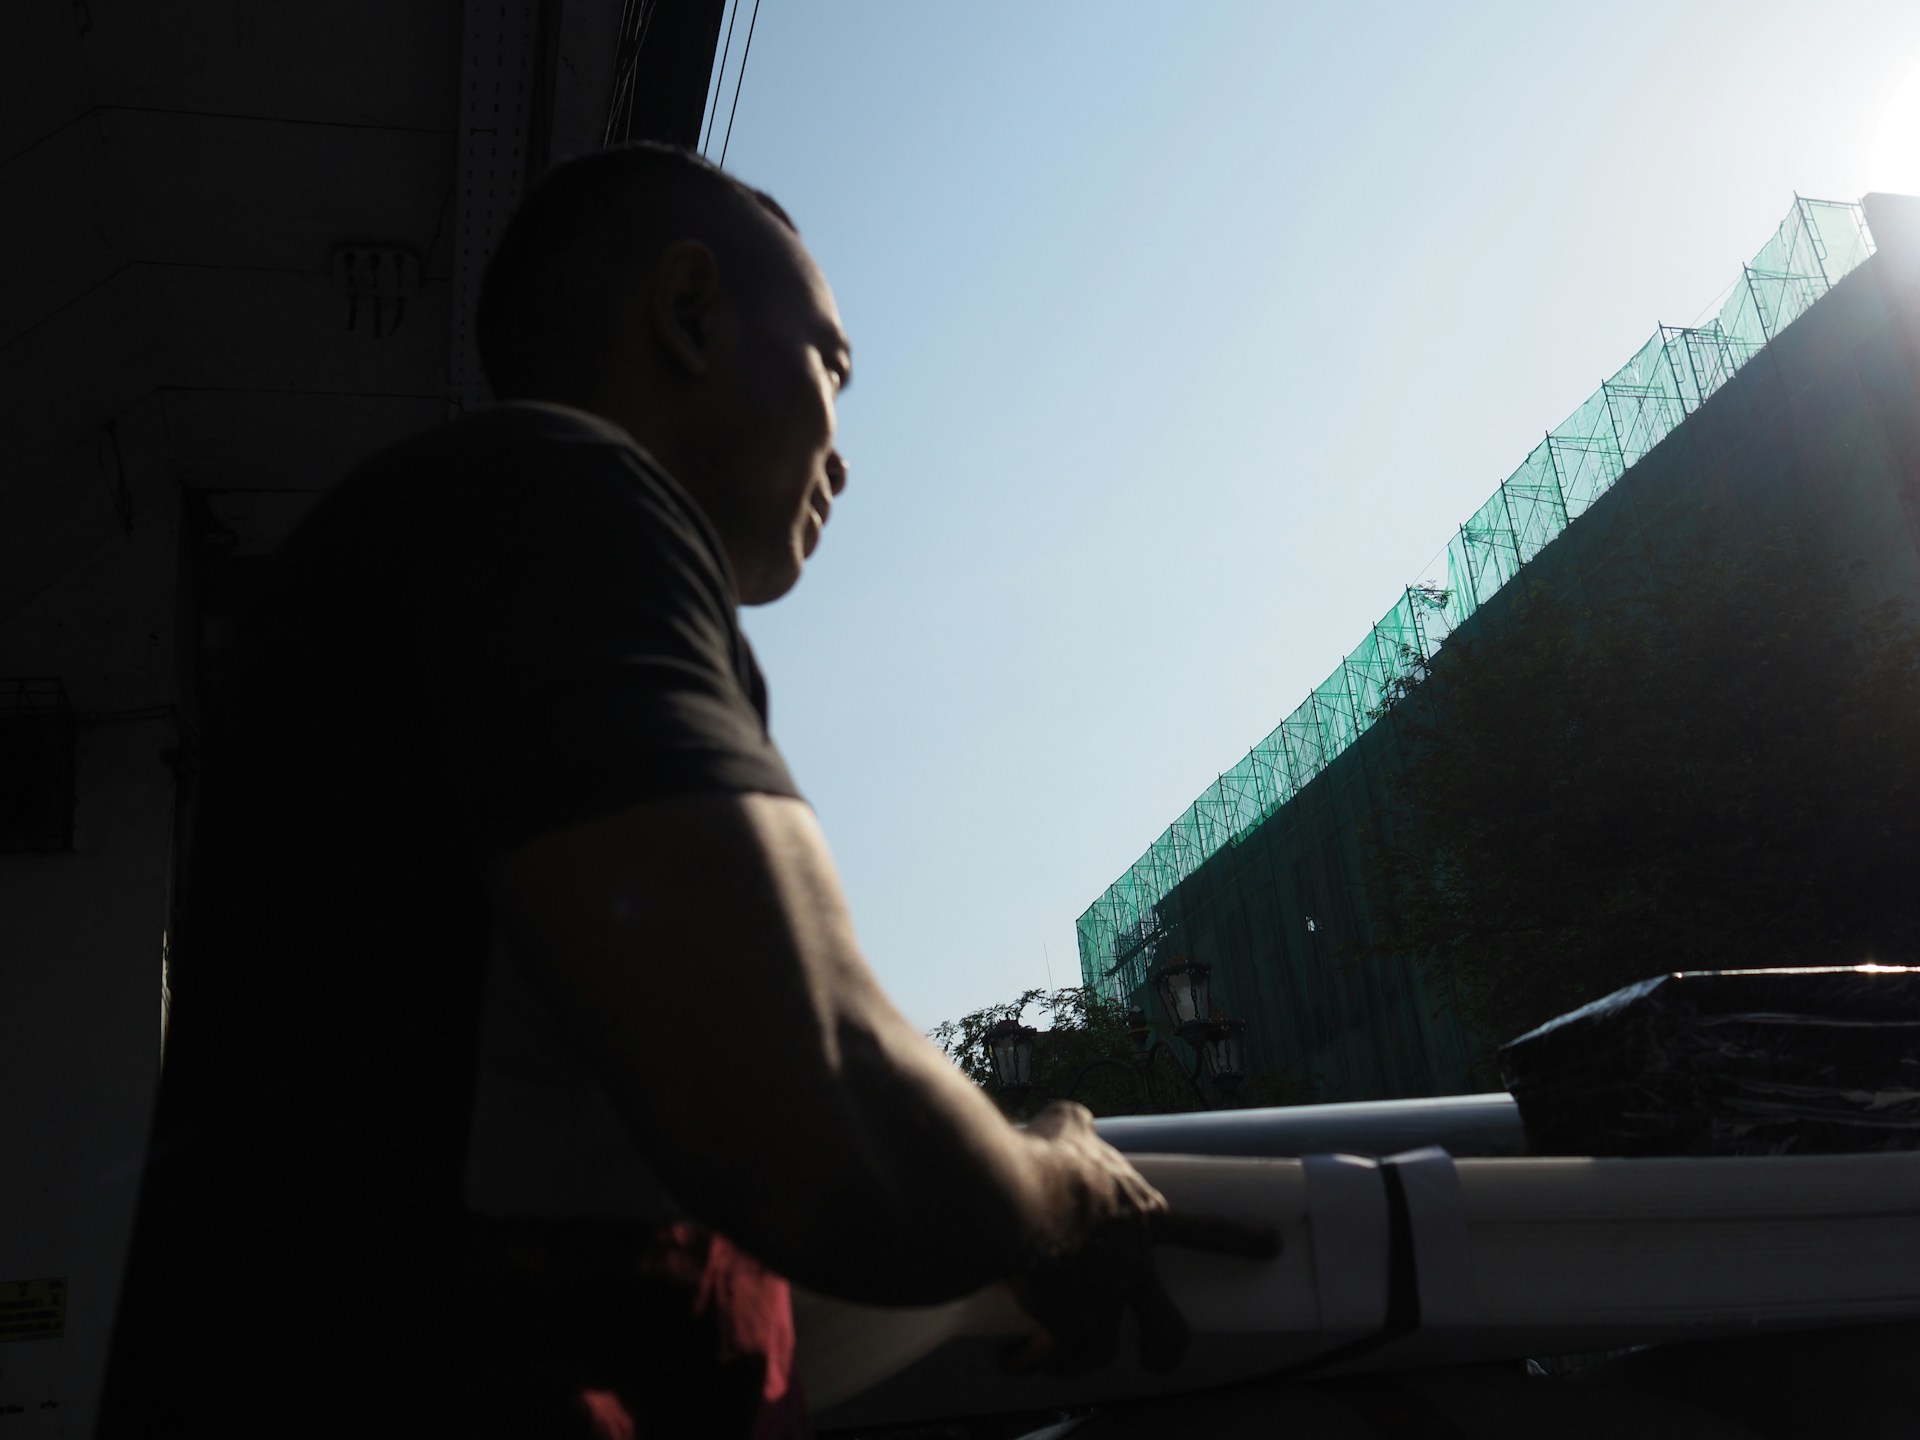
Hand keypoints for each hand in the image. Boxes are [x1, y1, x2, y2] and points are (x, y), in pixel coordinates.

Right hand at [1006, 1103, 1279, 1377]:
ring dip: (1089, 1356)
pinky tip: (1021, 1357)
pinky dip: (1040, 1359)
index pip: (1201, 1229)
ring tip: (1070, 1362)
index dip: (1239, 1240)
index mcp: (1141, 1216)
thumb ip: (1077, 1126)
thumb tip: (1075, 1117)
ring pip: (1101, 1350)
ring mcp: (1104, 1302)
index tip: (1272, 1246)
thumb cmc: (1045, 1160)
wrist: (1014, 1199)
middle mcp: (1132, 1266)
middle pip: (1166, 1323)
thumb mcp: (1066, 1127)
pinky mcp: (1070, 1325)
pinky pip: (1058, 1355)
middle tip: (1161, 1358)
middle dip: (1165, 1346)